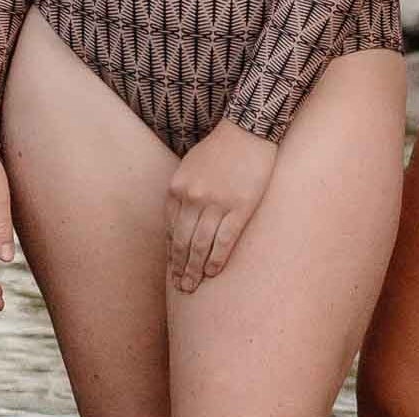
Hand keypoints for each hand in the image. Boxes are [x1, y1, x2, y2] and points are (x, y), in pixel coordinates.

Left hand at [166, 123, 275, 292]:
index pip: (171, 230)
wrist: (247, 130)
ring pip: (201, 246)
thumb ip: (182, 193)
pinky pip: (224, 240)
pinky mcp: (240, 207)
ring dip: (195, 270)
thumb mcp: (190, 167)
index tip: (172, 270)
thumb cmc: (219, 148)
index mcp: (178, 188)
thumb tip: (177, 224)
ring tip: (192, 286)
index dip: (171, 253)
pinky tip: (213, 273)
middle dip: (180, 268)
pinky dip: (216, 260)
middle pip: (183, 242)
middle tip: (181, 287)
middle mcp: (193, 197)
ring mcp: (216, 203)